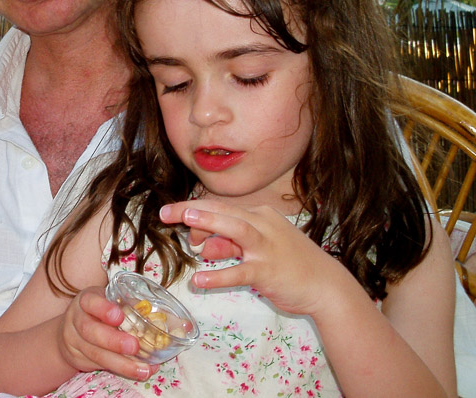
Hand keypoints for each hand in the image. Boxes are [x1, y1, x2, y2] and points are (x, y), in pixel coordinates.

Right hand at [58, 286, 157, 380]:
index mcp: (85, 300)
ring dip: (121, 363)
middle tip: (135, 346)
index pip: (90, 302)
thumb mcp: (106, 301)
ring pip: (95, 354)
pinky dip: (120, 369)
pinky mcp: (78, 359)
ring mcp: (74, 341)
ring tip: (143, 369)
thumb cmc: (96, 312)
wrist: (69, 331)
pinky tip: (137, 372)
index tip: (119, 316)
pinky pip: (99, 365)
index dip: (104, 309)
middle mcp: (75, 319)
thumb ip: (124, 305)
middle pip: (89, 330)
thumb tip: (152, 314)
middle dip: (113, 341)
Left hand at [161, 200, 345, 316]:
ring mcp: (266, 247)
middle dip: (192, 209)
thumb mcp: (256, 249)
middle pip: (223, 211)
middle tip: (165, 212)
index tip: (175, 217)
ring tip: (186, 221)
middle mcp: (262, 224)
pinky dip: (219, 275)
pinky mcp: (268, 271)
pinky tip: (199, 281)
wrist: (327, 286)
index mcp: (259, 215)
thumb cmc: (291, 264)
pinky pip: (240, 272)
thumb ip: (228, 245)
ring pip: (236, 229)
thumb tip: (202, 247)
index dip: (196, 211)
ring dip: (210, 223)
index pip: (221, 207)